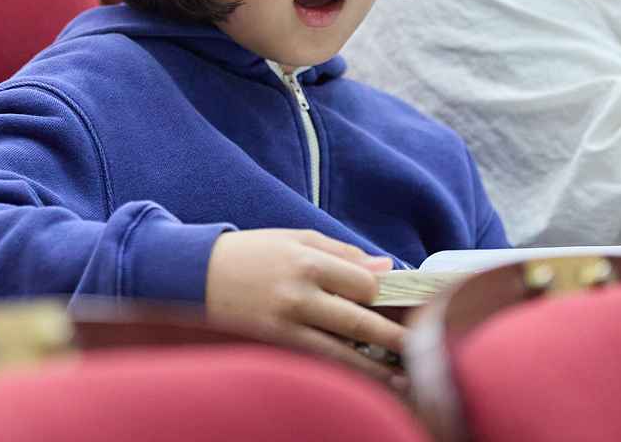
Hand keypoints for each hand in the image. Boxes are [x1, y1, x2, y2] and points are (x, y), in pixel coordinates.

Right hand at [205, 229, 407, 383]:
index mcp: (306, 260)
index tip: (414, 307)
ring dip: (376, 367)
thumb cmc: (251, 253)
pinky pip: (316, 362)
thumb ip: (341, 252)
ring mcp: (284, 325)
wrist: (192, 275)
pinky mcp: (272, 346)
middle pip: (359, 321)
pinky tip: (364, 381)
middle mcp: (298, 294)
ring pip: (341, 351)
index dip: (391, 297)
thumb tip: (384, 266)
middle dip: (396, 337)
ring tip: (406, 377)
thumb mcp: (293, 239)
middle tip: (427, 348)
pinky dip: (342, 372)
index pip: (363, 284)